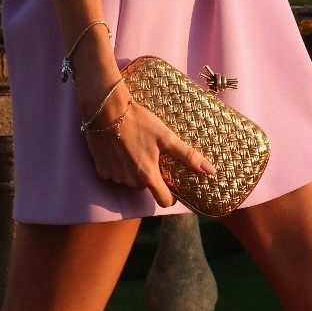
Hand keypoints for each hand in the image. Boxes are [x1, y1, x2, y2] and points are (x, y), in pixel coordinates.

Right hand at [80, 82, 215, 206]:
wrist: (107, 109)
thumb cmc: (139, 121)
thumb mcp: (166, 137)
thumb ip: (188, 156)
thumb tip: (211, 171)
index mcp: (148, 175)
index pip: (164, 201)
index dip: (170, 195)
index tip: (171, 184)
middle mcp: (130, 181)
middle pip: (146, 187)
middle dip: (149, 175)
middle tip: (150, 153)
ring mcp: (114, 176)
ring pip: (130, 180)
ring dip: (133, 170)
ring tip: (134, 148)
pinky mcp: (100, 169)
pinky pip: (114, 174)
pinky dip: (118, 166)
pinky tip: (119, 149)